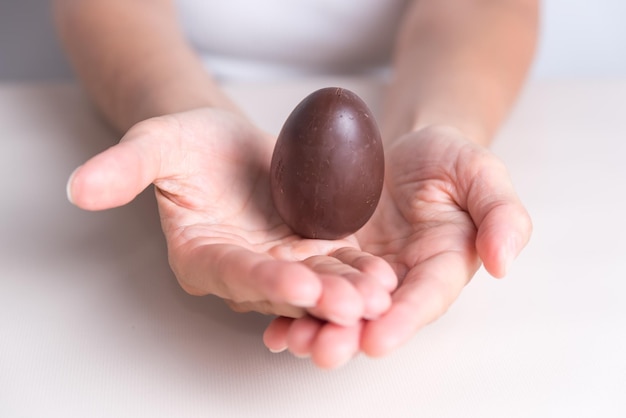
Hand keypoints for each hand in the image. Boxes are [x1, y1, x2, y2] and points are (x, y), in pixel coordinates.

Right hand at [66, 108, 396, 323]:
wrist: (223, 141)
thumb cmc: (187, 143)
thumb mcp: (155, 143)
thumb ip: (125, 167)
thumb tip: (80, 187)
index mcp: (202, 257)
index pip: (233, 273)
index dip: (264, 278)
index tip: (298, 282)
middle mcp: (244, 270)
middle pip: (281, 289)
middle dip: (317, 299)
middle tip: (353, 304)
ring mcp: (280, 262)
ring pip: (315, 285)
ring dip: (346, 294)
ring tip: (378, 295)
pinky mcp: (311, 249)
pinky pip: (337, 265)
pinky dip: (359, 273)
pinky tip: (385, 277)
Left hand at [263, 125, 532, 367]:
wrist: (407, 148)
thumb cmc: (448, 159)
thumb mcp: (481, 174)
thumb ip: (501, 215)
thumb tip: (503, 263)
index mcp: (441, 265)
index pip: (425, 298)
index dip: (403, 320)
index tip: (378, 340)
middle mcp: (400, 278)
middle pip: (376, 315)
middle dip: (350, 335)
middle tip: (323, 351)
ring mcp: (362, 271)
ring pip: (340, 306)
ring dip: (315, 327)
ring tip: (290, 342)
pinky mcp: (332, 258)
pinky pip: (313, 284)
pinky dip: (292, 303)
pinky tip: (270, 321)